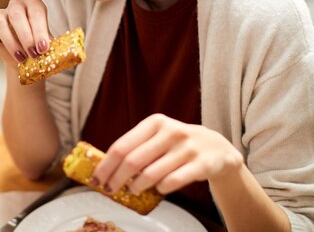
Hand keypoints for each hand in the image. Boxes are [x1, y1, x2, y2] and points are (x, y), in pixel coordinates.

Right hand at [0, 0, 50, 66]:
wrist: (25, 60)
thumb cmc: (39, 50)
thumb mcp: (48, 47)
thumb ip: (52, 46)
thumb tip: (63, 52)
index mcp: (35, 5)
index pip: (36, 13)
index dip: (39, 31)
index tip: (43, 49)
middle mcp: (17, 5)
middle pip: (17, 16)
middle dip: (25, 37)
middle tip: (33, 55)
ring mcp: (1, 12)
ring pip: (0, 22)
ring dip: (10, 42)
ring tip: (20, 58)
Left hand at [92, 114, 242, 194]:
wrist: (216, 148)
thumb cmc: (177, 144)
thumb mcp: (158, 137)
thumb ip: (136, 147)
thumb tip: (106, 168)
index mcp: (155, 122)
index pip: (122, 146)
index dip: (106, 165)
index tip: (97, 179)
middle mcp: (171, 132)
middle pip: (133, 161)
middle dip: (117, 179)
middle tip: (110, 189)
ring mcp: (187, 148)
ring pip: (151, 174)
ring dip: (137, 186)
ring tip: (133, 190)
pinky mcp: (202, 164)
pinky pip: (172, 182)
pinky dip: (161, 188)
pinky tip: (159, 189)